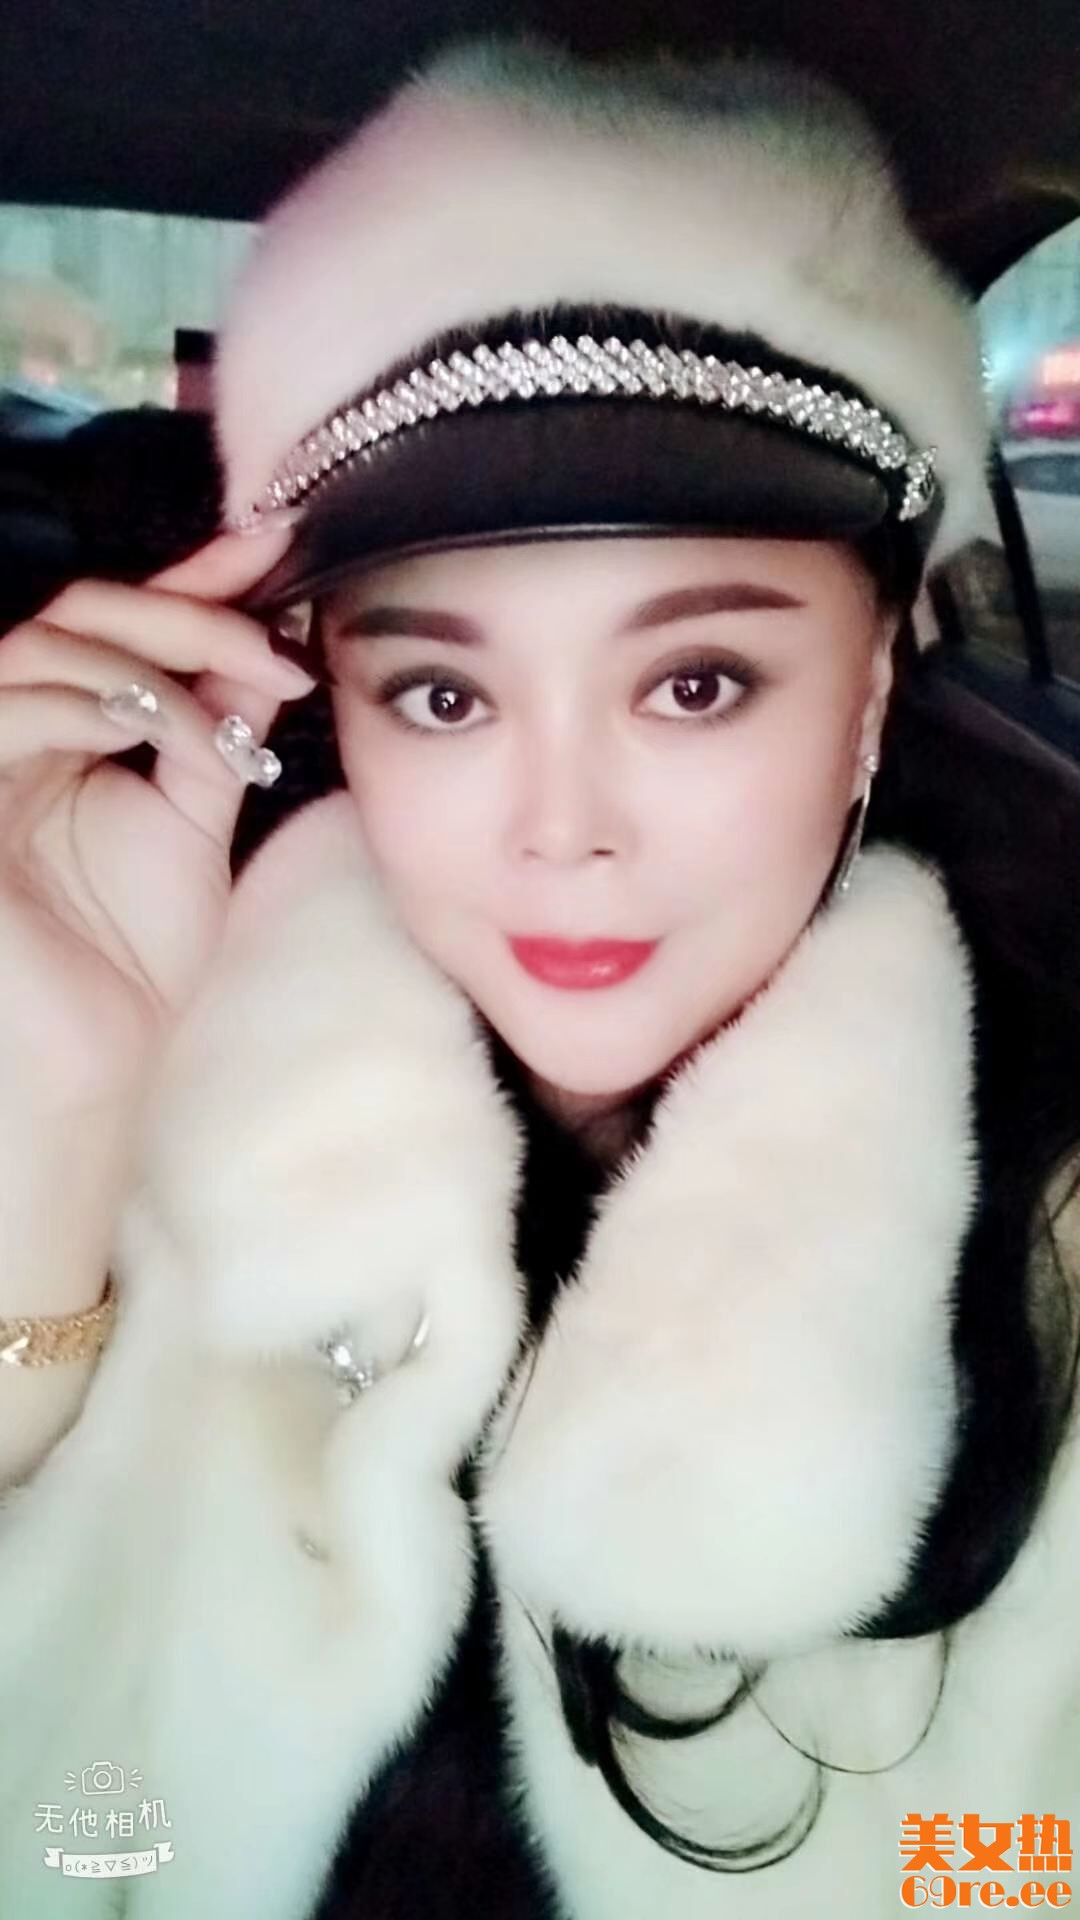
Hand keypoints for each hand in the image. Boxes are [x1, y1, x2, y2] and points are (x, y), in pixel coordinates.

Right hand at [0, 525, 313, 1118]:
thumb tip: (263, 650)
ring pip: (40, 645)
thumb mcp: (193, 826)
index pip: (124, 631)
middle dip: (185, 614)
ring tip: (223, 714)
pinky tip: (154, 724)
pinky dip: (87, 699)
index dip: (195, 580)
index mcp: (71, 733)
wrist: (91, 1063)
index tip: (276, 543)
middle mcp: (19, 732)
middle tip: (268, 645)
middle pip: (81, 615)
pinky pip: (9, 707)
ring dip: (147, 660)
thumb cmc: (130, 963)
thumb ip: (215, 735)